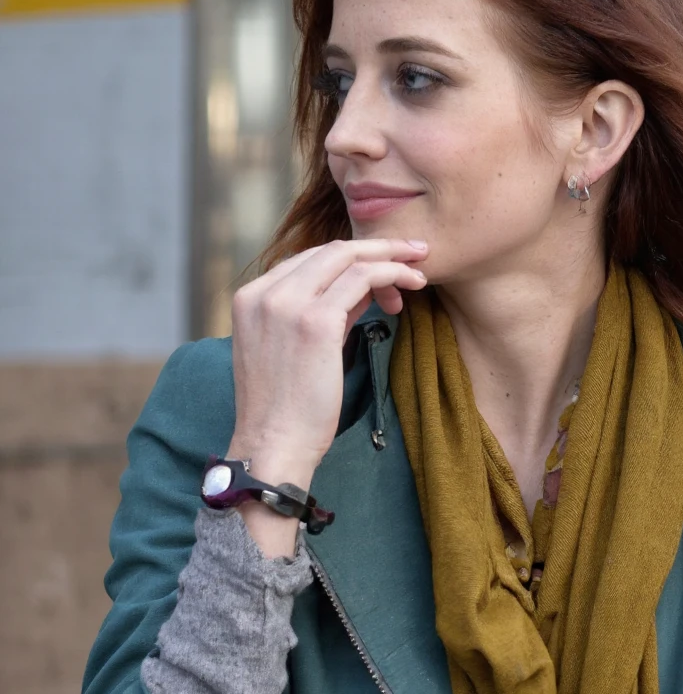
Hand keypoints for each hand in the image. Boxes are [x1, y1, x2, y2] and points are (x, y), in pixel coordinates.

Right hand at [226, 238, 427, 555]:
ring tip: (420, 273)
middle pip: (329, 250)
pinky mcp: (316, 320)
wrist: (273, 446)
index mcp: (250, 297)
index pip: (308, 259)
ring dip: (390, 258)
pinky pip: (363, 277)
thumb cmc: (287, 408)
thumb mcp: (295, 348)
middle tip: (415, 254)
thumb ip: (322, 312)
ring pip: (349, 257)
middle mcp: (264, 292)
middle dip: (378, 247)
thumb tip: (362, 289)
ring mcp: (286, 303)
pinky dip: (392, 273)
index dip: (351, 259)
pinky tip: (413, 286)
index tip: (383, 266)